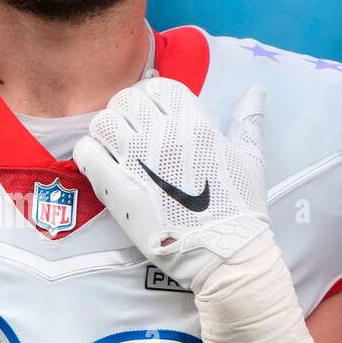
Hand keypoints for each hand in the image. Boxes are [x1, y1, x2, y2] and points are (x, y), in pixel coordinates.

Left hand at [73, 76, 268, 293]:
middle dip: (125, 113)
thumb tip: (255, 91)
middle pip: (126, 100)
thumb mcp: (251, 159)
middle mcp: (164, 137)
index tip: (153, 115)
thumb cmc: (241, 209)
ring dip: (105, 132)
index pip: (158, 87)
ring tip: (114, 150)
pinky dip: (88, 153)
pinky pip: (86, 152)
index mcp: (196, 125)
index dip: (151, 97)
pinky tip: (100, 165)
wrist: (224, 255)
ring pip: (102, 122)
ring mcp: (137, 162)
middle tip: (131, 134)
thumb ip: (248, 121)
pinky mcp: (117, 188)